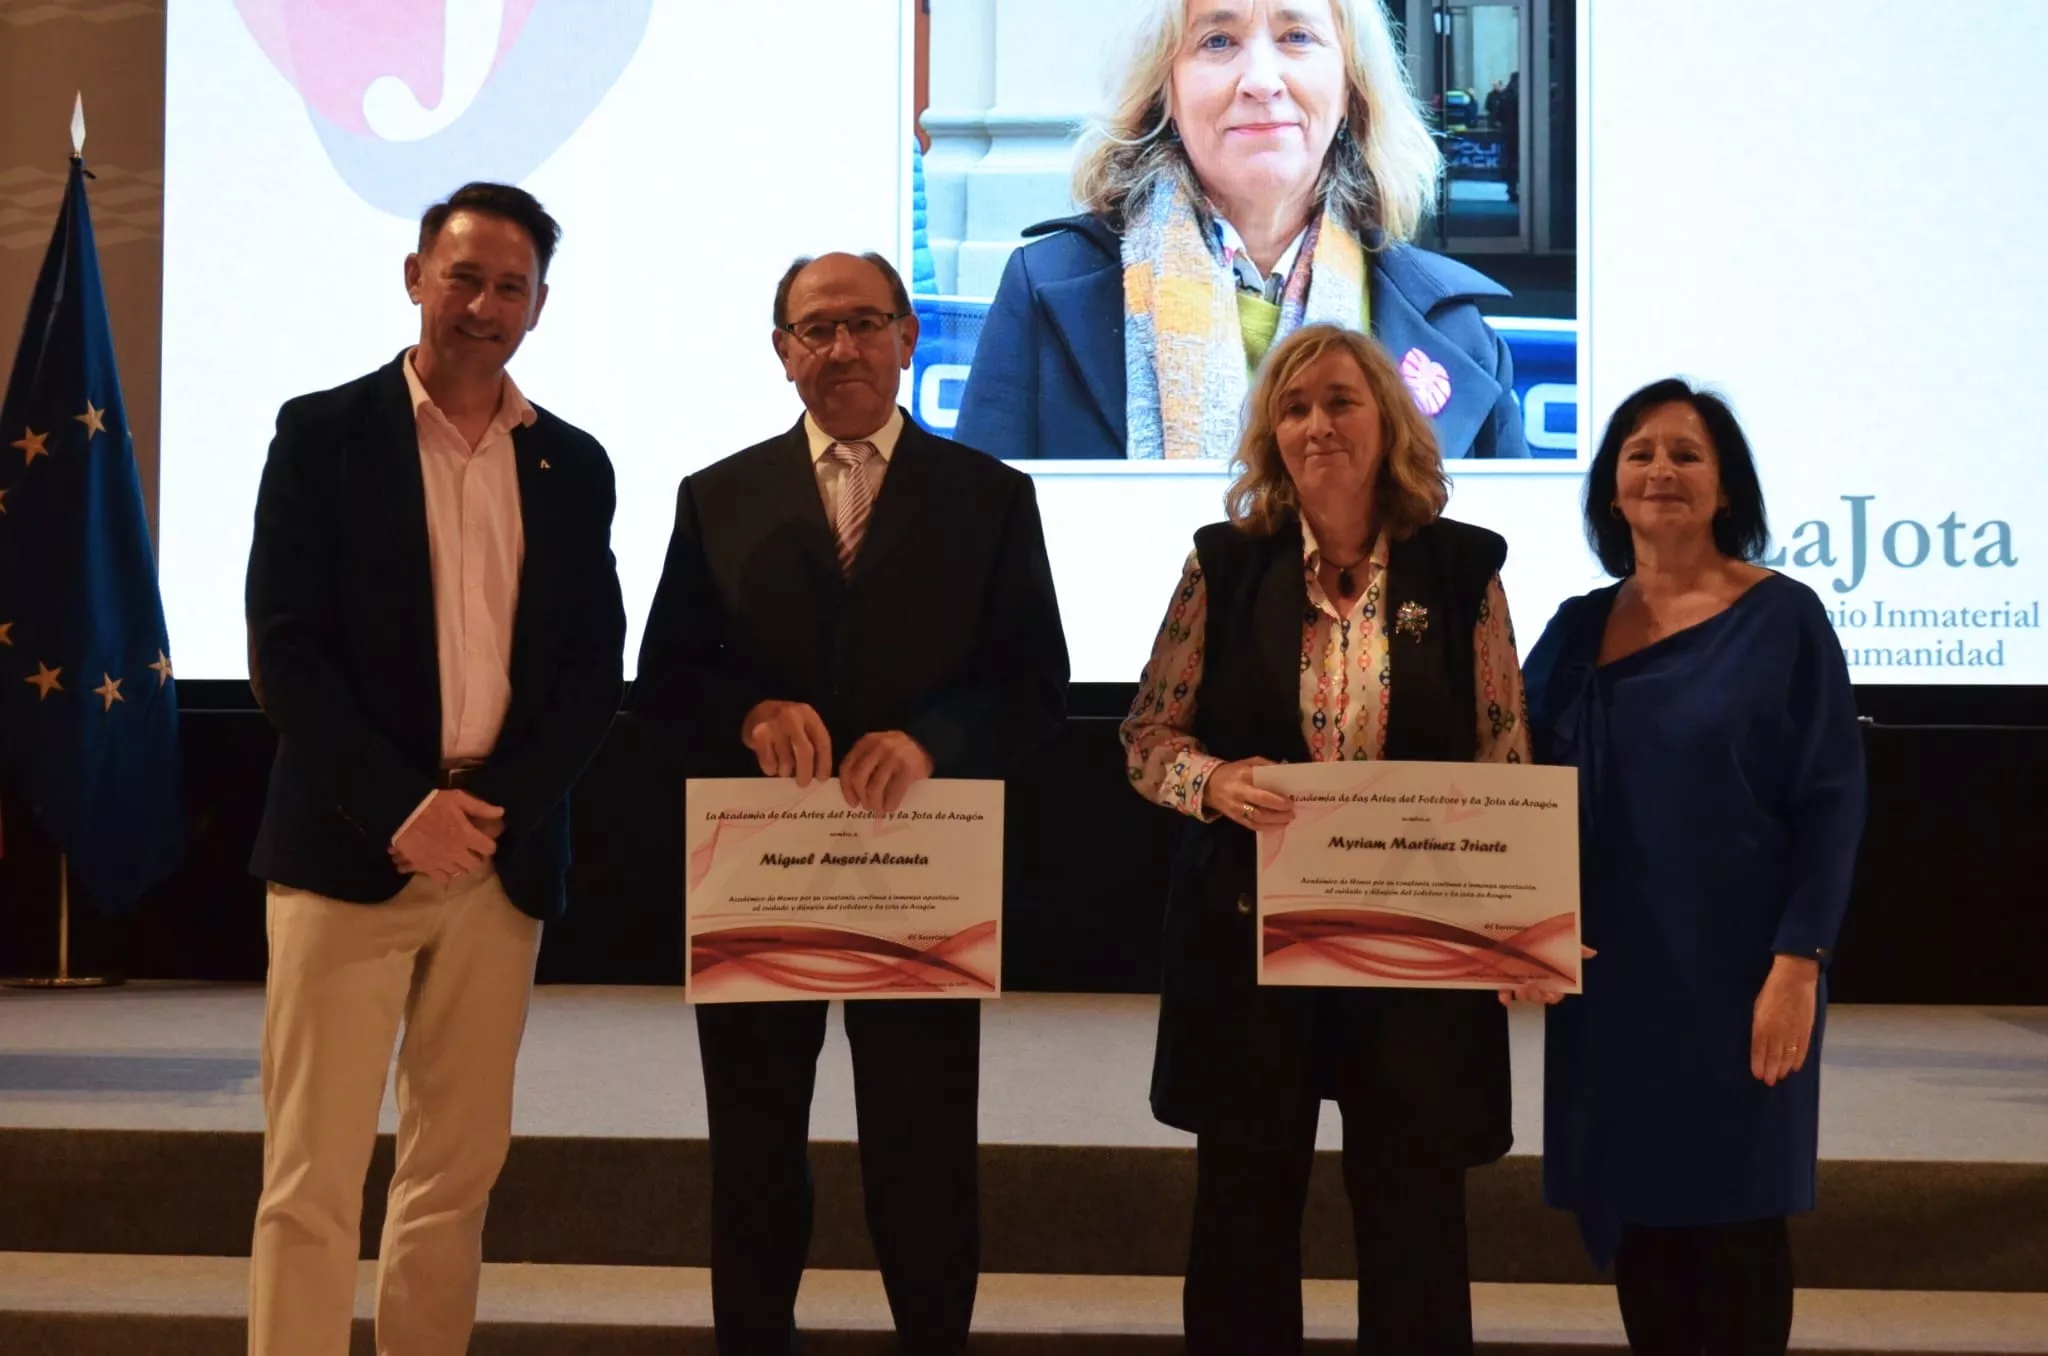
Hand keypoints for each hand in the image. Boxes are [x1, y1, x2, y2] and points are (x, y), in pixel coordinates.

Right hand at [390, 790, 503, 883]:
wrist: (401, 813)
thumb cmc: (430, 803)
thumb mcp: (458, 798)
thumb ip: (480, 807)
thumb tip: (501, 812)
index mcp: (466, 835)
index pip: (489, 848)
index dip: (488, 844)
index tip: (483, 840)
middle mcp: (456, 852)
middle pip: (476, 864)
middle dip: (476, 856)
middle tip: (470, 848)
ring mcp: (441, 862)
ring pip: (460, 872)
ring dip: (461, 864)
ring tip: (456, 855)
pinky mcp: (426, 867)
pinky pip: (443, 879)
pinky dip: (446, 874)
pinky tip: (443, 864)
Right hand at [741, 700, 831, 784]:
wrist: (756, 712)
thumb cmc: (784, 723)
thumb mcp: (802, 725)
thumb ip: (812, 742)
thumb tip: (818, 774)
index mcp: (808, 714)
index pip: (822, 742)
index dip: (824, 763)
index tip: (821, 779)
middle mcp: (792, 717)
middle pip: (804, 751)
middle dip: (805, 771)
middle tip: (803, 783)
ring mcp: (774, 724)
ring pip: (785, 760)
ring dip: (786, 771)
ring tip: (784, 769)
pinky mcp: (758, 734)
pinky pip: (769, 762)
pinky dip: (771, 770)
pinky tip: (771, 764)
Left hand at [839, 731, 933, 813]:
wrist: (931, 741)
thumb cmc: (901, 753)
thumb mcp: (880, 751)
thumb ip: (867, 764)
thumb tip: (853, 794)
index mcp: (867, 741)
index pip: (847, 766)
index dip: (846, 788)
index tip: (852, 803)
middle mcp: (878, 746)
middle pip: (858, 777)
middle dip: (861, 796)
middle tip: (867, 807)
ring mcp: (894, 755)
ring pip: (874, 787)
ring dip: (875, 803)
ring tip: (879, 810)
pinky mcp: (908, 767)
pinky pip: (893, 791)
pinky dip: (890, 803)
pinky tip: (890, 808)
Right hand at [1203, 757, 1294, 831]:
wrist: (1209, 785)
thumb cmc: (1234, 772)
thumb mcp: (1249, 762)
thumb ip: (1267, 765)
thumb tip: (1286, 772)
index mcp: (1244, 776)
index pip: (1262, 788)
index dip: (1277, 797)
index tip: (1290, 800)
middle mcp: (1239, 793)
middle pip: (1260, 806)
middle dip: (1278, 810)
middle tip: (1292, 811)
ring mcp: (1236, 807)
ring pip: (1257, 818)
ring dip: (1275, 821)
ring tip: (1288, 819)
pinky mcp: (1235, 818)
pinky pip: (1252, 826)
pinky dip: (1267, 828)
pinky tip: (1278, 826)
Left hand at [1499, 946, 1597, 1005]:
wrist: (1516, 926)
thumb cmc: (1542, 937)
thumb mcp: (1560, 941)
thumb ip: (1575, 949)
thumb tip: (1592, 952)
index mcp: (1550, 977)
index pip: (1555, 995)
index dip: (1553, 997)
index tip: (1551, 994)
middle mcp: (1536, 981)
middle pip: (1538, 997)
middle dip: (1536, 996)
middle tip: (1532, 986)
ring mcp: (1520, 981)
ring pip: (1523, 996)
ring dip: (1523, 996)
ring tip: (1520, 988)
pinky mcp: (1505, 978)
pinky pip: (1504, 992)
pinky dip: (1505, 996)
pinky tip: (1505, 998)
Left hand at [1751, 954, 1819, 1086]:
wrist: (1794, 977)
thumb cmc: (1772, 990)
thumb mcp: (1758, 1007)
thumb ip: (1758, 1026)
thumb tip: (1759, 1041)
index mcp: (1762, 1024)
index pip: (1758, 1050)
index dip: (1758, 1064)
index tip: (1757, 1075)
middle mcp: (1777, 1030)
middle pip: (1773, 1056)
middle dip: (1770, 1071)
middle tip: (1769, 1082)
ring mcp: (1793, 1031)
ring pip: (1787, 1055)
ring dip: (1783, 1068)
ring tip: (1780, 1076)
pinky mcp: (1806, 1028)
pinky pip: (1802, 1049)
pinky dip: (1798, 1059)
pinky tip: (1795, 1068)